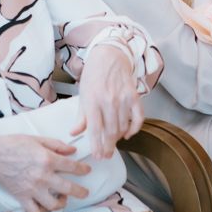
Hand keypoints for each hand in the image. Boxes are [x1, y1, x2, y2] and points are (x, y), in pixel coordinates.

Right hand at [0, 134, 89, 211]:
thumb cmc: (14, 145)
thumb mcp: (38, 139)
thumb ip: (57, 145)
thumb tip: (72, 150)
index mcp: (47, 159)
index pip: (72, 166)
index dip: (82, 169)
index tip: (87, 170)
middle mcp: (42, 176)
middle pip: (68, 188)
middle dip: (81, 192)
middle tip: (85, 193)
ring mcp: (32, 189)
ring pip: (53, 204)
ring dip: (62, 203)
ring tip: (64, 198)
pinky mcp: (22, 198)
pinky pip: (36, 211)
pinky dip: (43, 211)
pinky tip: (46, 205)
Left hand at [72, 44, 143, 158]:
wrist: (110, 56)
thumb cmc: (94, 74)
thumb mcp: (83, 94)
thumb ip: (81, 116)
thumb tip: (74, 133)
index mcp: (92, 101)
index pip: (95, 130)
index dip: (97, 146)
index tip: (98, 155)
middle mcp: (108, 101)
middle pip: (110, 132)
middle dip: (108, 147)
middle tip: (106, 155)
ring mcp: (123, 99)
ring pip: (123, 127)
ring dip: (119, 139)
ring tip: (114, 143)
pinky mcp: (134, 96)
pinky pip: (138, 118)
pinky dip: (134, 128)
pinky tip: (129, 133)